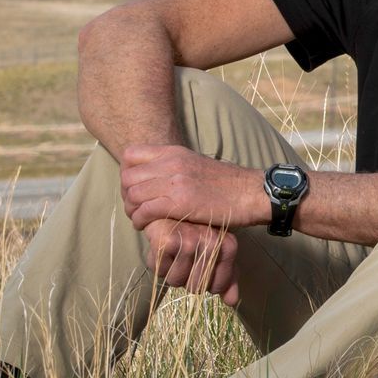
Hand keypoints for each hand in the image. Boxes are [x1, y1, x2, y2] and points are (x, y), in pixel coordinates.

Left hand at [120, 144, 262, 229]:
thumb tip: (153, 178)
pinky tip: (146, 226)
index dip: (126, 173)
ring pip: (132, 195)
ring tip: (140, 219)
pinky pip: (145, 211)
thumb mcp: (195, 165)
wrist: (251, 192)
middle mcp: (171, 162)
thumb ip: (174, 167)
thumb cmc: (226, 184)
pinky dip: (140, 221)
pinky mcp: (180, 202)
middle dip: (125, 195)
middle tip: (135, 208)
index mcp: (174, 151)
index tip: (134, 188)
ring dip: (132, 210)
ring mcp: (174, 182)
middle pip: (127, 177)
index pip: (131, 154)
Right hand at [143, 219, 241, 306]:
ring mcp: (190, 240)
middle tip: (183, 259)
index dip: (206, 284)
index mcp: (227, 245)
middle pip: (196, 287)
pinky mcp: (167, 240)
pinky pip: (160, 271)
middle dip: (186, 278)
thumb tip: (230, 302)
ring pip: (176, 281)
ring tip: (173, 253)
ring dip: (170, 271)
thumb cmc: (193, 231)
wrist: (167, 208)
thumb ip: (225, 276)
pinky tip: (162, 248)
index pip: (218, 286)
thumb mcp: (215, 251)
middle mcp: (211, 242)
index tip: (199, 268)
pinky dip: (158, 264)